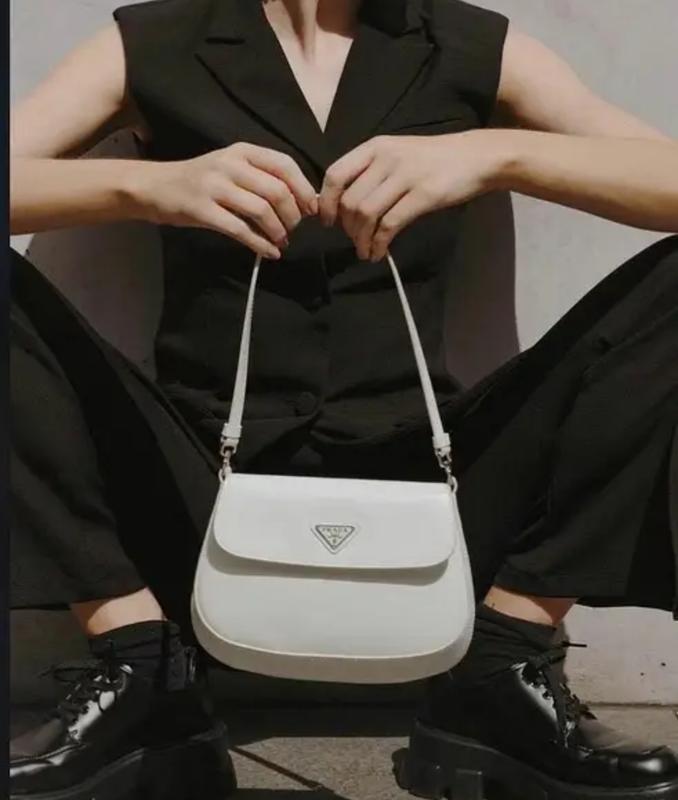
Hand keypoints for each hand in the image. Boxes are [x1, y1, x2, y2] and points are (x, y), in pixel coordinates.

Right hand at [131, 142, 318, 258]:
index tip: (311, 210)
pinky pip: (241, 230)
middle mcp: (230, 165)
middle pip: (277, 191)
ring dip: (278, 231)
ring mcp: (215, 187)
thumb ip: (263, 178)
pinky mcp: (203, 210)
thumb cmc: (202, 180)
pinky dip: (261, 244)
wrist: (157, 187)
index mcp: (243, 151)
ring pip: (262, 211)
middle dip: (292, 216)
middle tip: (293, 230)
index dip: (303, 189)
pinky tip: (270, 253)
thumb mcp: (232, 168)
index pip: (285, 165)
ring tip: (281, 241)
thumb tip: (303, 201)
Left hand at [318, 131, 502, 260]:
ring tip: (365, 251)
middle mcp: (386, 158)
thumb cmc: (432, 160)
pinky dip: (379, 243)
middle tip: (354, 241)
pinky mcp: (423, 195)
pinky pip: (390, 224)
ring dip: (360, 240)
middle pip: (350, 200)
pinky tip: (379, 252)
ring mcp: (405, 176)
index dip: (327, 202)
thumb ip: (370, 174)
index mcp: (374, 148)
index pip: (335, 175)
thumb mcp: (396, 155)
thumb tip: (343, 206)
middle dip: (347, 228)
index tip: (327, 221)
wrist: (475, 157)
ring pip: (366, 214)